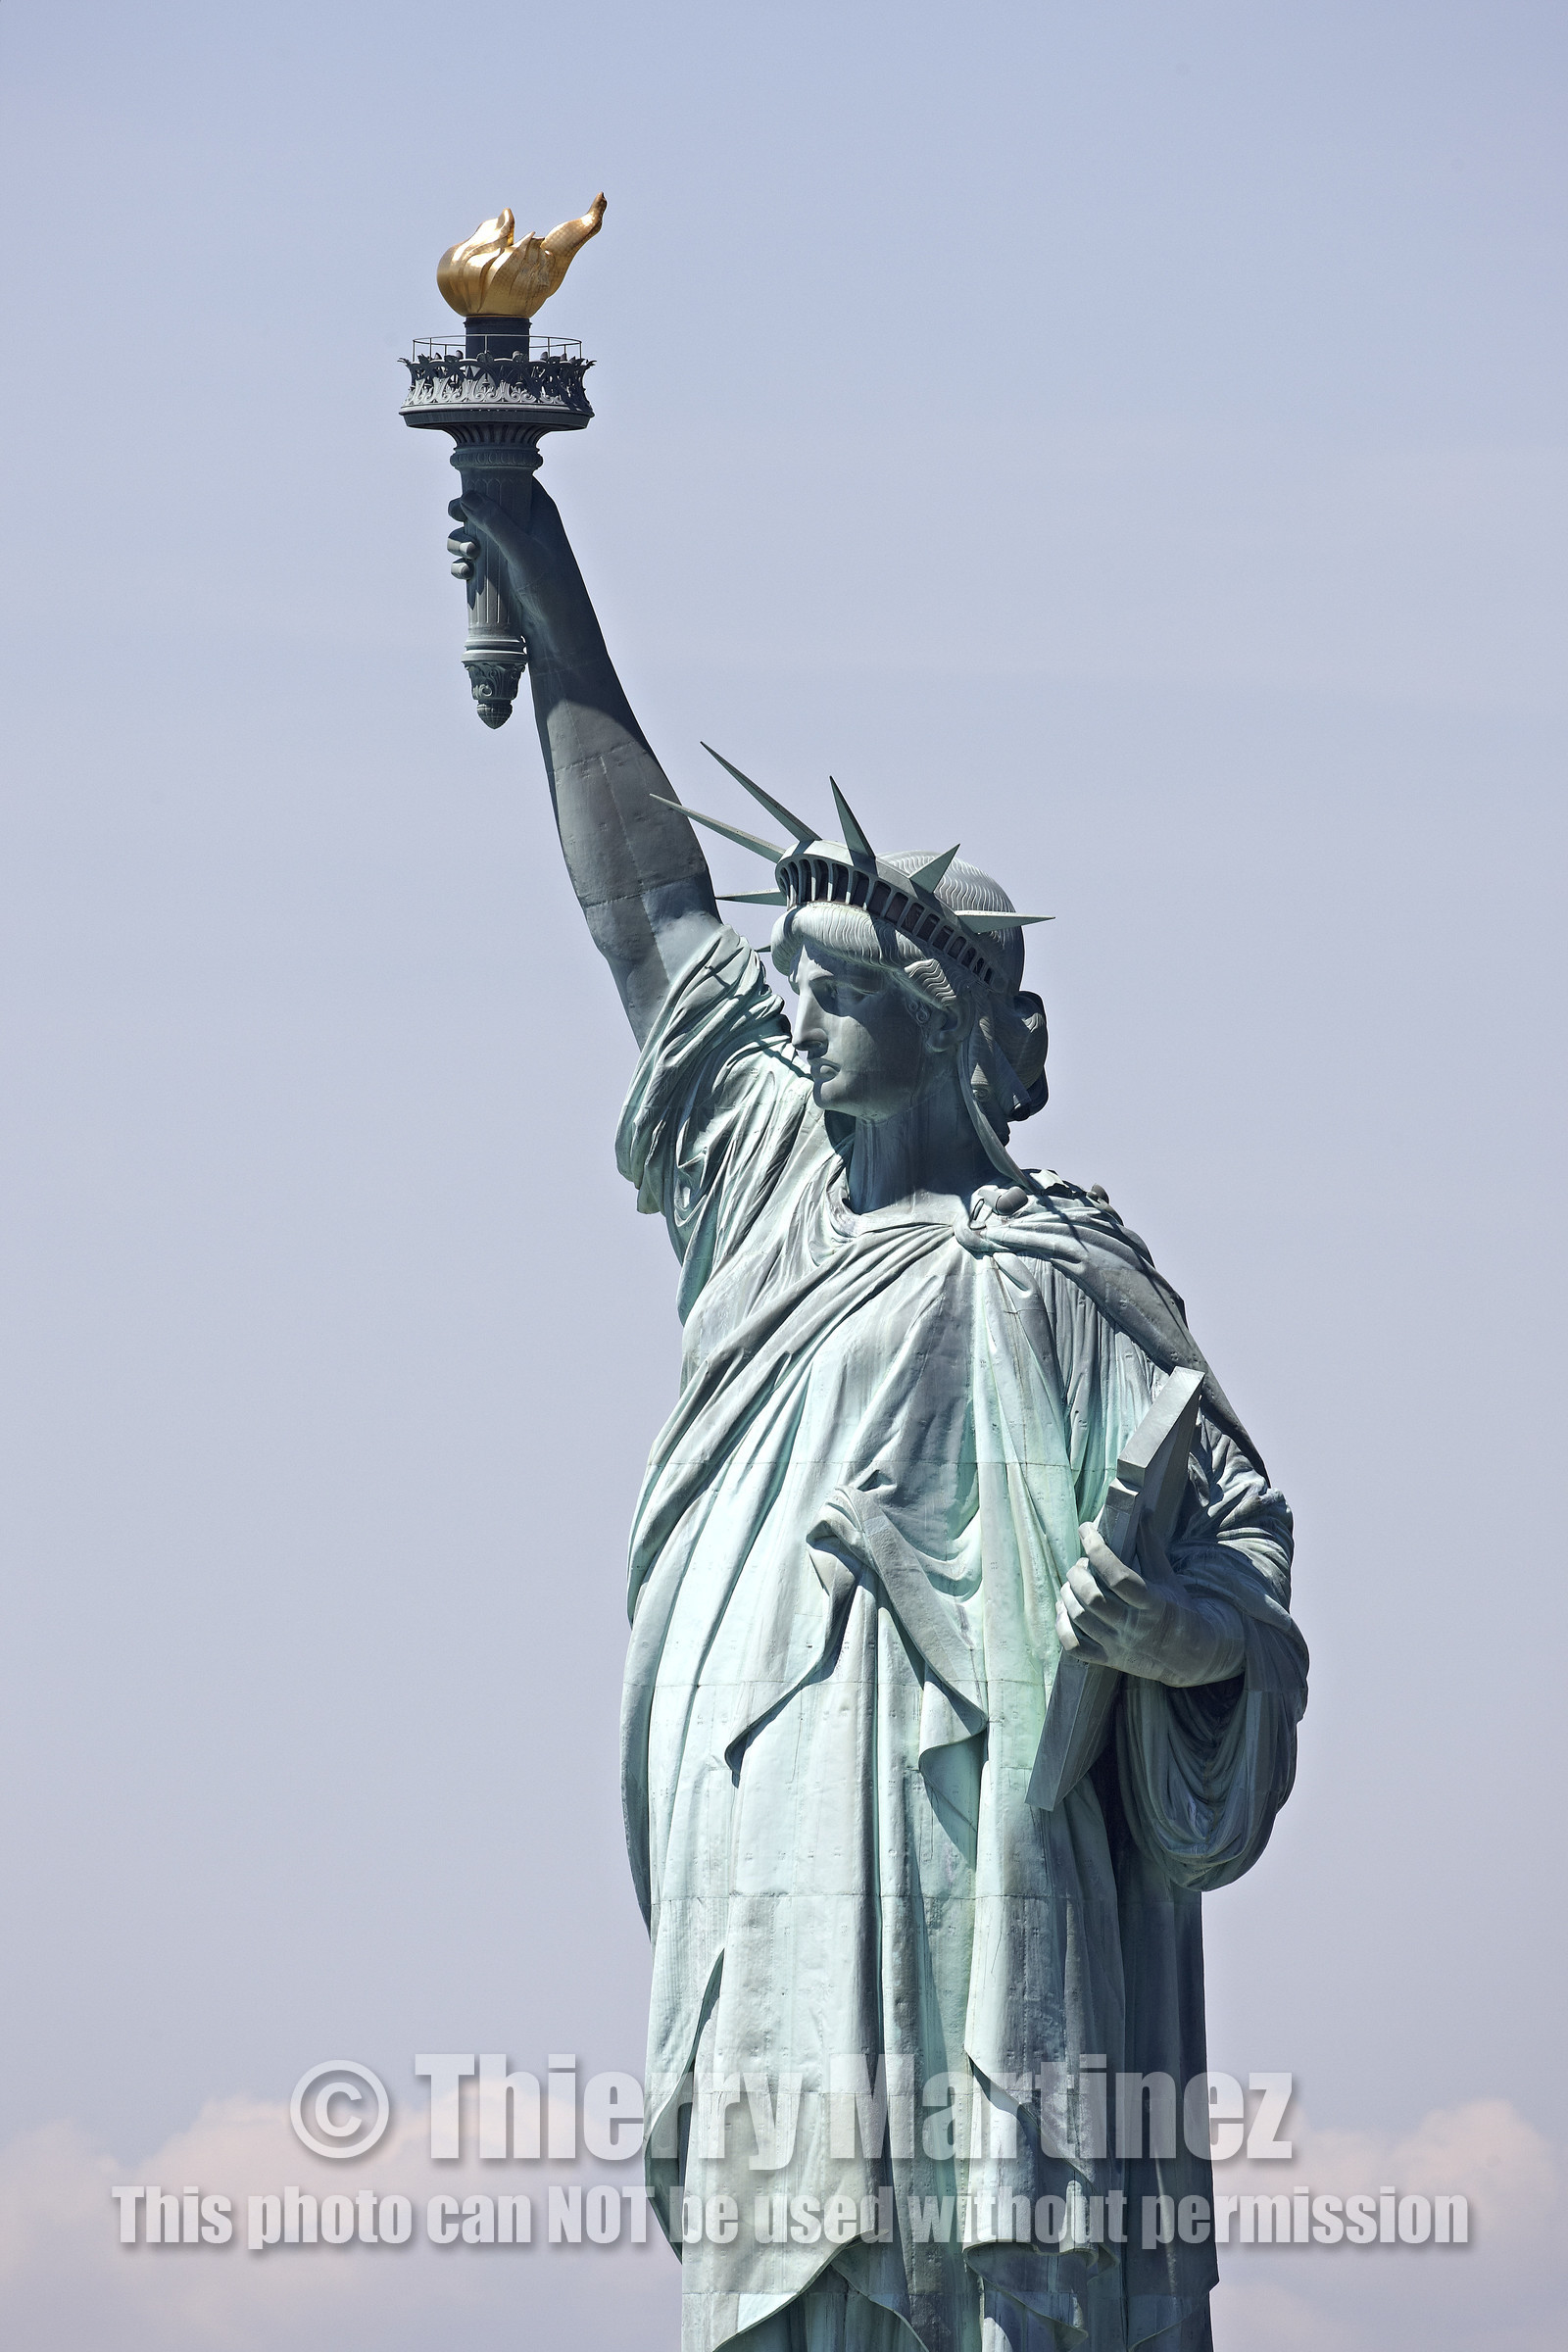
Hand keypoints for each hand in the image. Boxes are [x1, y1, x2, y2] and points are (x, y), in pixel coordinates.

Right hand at [444, 484, 593, 659]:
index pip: (513, 479)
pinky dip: (464, 564)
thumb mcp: (523, 552)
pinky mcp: (502, 574)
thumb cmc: (552, 588)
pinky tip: (464, 574)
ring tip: (468, 554)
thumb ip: (496, 524)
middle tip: (455, 516)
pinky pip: (475, 562)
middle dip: (467, 512)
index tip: (466, 485)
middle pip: (487, 506)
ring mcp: (511, 551)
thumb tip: (467, 497)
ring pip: (476, 534)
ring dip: (462, 540)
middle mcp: (525, 527)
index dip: (488, 478)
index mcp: (539, 512)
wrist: (560, 633)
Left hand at [1056, 1520, 1244, 1687]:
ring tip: (1072, 1582)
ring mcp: (1118, 1646)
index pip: (1118, 1577)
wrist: (1188, 1655)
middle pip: (1093, 1599)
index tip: (1085, 1530)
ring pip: (1081, 1619)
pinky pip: (1074, 1647)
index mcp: (1152, 1603)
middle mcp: (1134, 1626)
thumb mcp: (1167, 1577)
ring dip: (1068, 1594)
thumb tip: (1141, 1511)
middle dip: (1078, 1573)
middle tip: (1080, 1563)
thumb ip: (1149, 1546)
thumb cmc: (1176, 1609)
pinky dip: (1062, 1625)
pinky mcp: (1107, 1660)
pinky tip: (1064, 1608)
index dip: (1097, 1550)